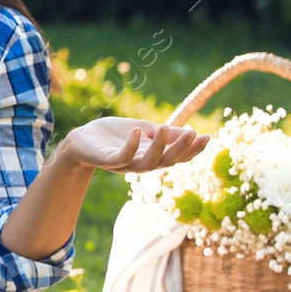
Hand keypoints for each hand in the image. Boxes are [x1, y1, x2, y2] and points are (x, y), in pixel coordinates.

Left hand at [55, 117, 210, 173]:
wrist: (82, 140)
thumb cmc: (115, 135)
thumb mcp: (145, 130)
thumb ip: (165, 133)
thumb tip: (192, 132)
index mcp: (152, 156)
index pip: (177, 156)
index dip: (192, 150)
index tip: (208, 137)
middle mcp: (141, 163)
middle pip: (167, 162)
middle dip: (182, 150)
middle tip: (193, 134)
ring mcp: (124, 164)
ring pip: (148, 163)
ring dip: (160, 147)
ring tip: (165, 128)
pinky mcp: (107, 160)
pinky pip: (122, 157)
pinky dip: (131, 146)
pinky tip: (138, 131)